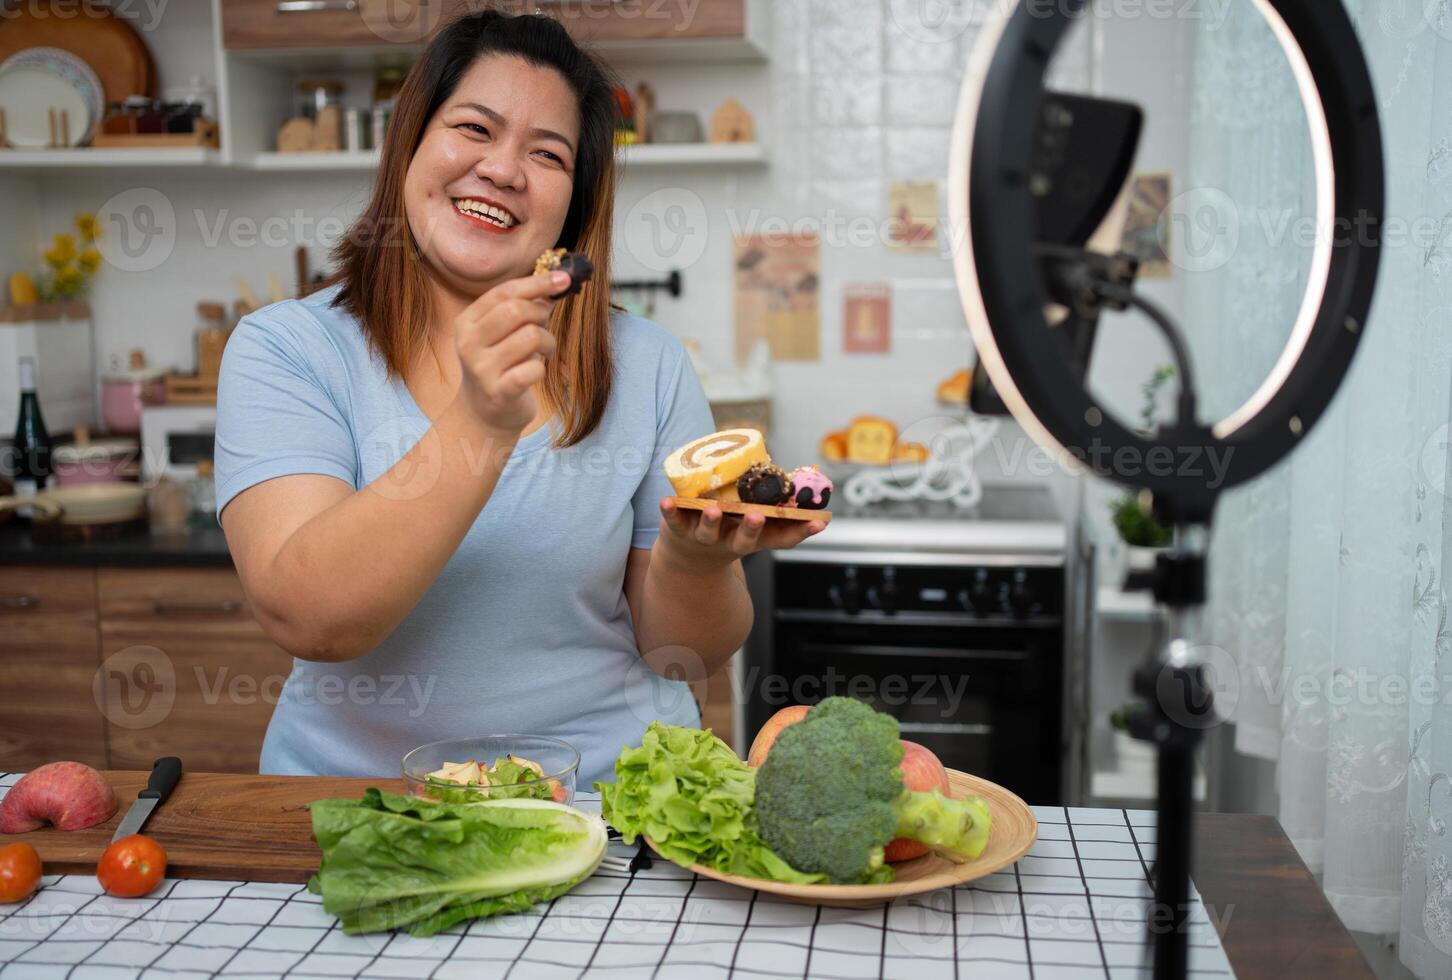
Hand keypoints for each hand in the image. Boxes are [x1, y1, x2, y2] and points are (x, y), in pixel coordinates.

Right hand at [452, 271, 568, 433]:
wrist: (483, 415)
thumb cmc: (500, 366)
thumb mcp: (504, 333)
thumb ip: (526, 307)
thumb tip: (557, 281)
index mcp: (467, 322)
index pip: (504, 292)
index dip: (537, 283)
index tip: (564, 278)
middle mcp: (468, 343)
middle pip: (517, 311)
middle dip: (541, 315)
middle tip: (544, 328)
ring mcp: (481, 369)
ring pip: (531, 337)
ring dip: (547, 343)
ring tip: (542, 353)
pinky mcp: (499, 392)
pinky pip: (533, 369)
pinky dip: (541, 368)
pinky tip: (535, 373)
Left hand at [654, 497, 826, 573]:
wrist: (686, 561)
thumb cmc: (726, 534)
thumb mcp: (750, 528)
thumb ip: (770, 509)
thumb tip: (801, 483)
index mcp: (753, 538)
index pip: (781, 539)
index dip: (801, 531)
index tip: (818, 522)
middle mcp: (730, 541)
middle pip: (744, 539)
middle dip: (751, 528)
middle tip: (757, 516)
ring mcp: (703, 538)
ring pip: (709, 532)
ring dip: (711, 521)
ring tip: (713, 509)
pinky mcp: (679, 530)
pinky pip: (673, 522)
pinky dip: (669, 512)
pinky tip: (665, 502)